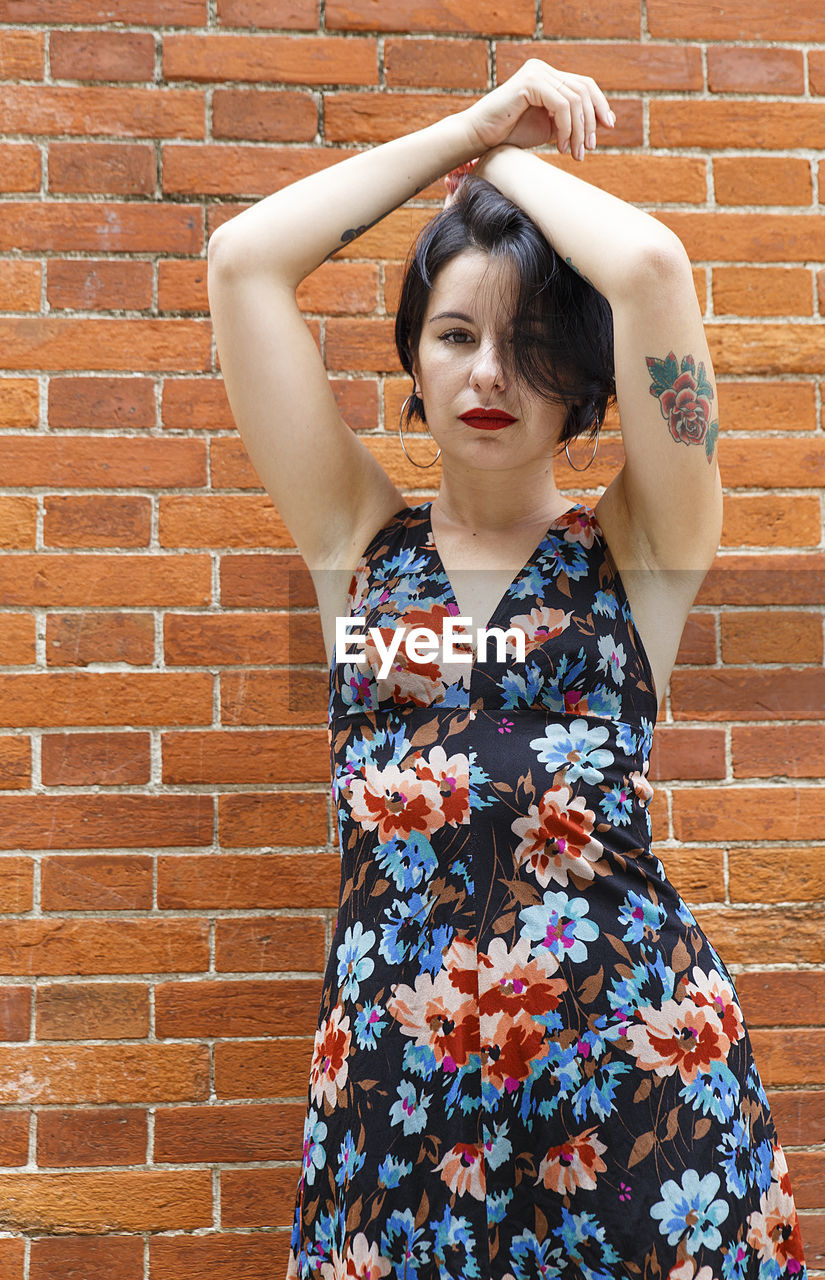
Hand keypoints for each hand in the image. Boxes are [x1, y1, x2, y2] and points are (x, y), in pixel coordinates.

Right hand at [463, 59, 613, 161]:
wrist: (480, 138)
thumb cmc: (510, 135)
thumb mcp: (548, 127)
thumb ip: (570, 120)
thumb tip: (603, 122)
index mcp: (548, 76)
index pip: (584, 84)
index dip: (600, 104)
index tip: (609, 127)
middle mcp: (543, 69)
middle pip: (583, 91)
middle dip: (591, 123)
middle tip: (589, 149)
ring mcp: (536, 72)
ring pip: (575, 100)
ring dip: (579, 131)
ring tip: (574, 153)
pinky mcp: (530, 82)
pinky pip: (561, 105)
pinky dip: (566, 128)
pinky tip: (560, 147)